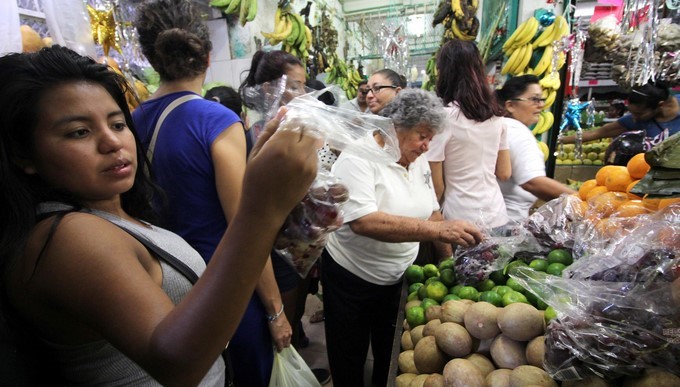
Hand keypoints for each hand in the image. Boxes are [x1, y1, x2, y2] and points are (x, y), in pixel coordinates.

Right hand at [243, 107, 319, 221]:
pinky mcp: (314, 173)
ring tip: (291, 147)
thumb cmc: (253, 181)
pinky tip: (294, 160)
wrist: (264, 210)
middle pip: (309, 128)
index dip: (292, 117)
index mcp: (281, 145)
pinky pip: (314, 155)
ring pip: (314, 141)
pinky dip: (307, 152)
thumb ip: (270, 131)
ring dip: (306, 139)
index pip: (295, 120)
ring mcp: (309, 164)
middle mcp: (299, 153)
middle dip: (302, 127)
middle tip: (291, 132)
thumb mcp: (255, 153)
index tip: (287, 118)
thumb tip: (282, 112)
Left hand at [268, 313, 291, 351]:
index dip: (279, 350)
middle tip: (280, 345)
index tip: (277, 350)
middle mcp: (286, 337)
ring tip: (282, 339)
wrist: (276, 314)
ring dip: (286, 341)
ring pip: (289, 340)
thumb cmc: (271, 324)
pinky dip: (288, 336)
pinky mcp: (290, 328)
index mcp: (280, 339)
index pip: (281, 348)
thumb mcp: (271, 334)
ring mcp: (289, 332)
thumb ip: (274, 340)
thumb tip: (275, 344)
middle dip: (283, 346)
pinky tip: (285, 334)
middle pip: (286, 345)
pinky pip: (290, 335)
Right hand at [436, 220, 482, 247]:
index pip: (475, 228)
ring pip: (471, 239)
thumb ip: (464, 226)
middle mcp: (462, 226)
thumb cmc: (446, 227)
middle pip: (475, 233)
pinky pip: (465, 243)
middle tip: (478, 242)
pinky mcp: (455, 238)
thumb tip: (473, 232)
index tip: (480, 238)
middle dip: (479, 239)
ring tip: (471, 245)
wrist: (437, 229)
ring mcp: (459, 232)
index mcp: (463, 222)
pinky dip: (466, 246)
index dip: (479, 234)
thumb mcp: (457, 223)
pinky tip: (466, 246)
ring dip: (472, 243)